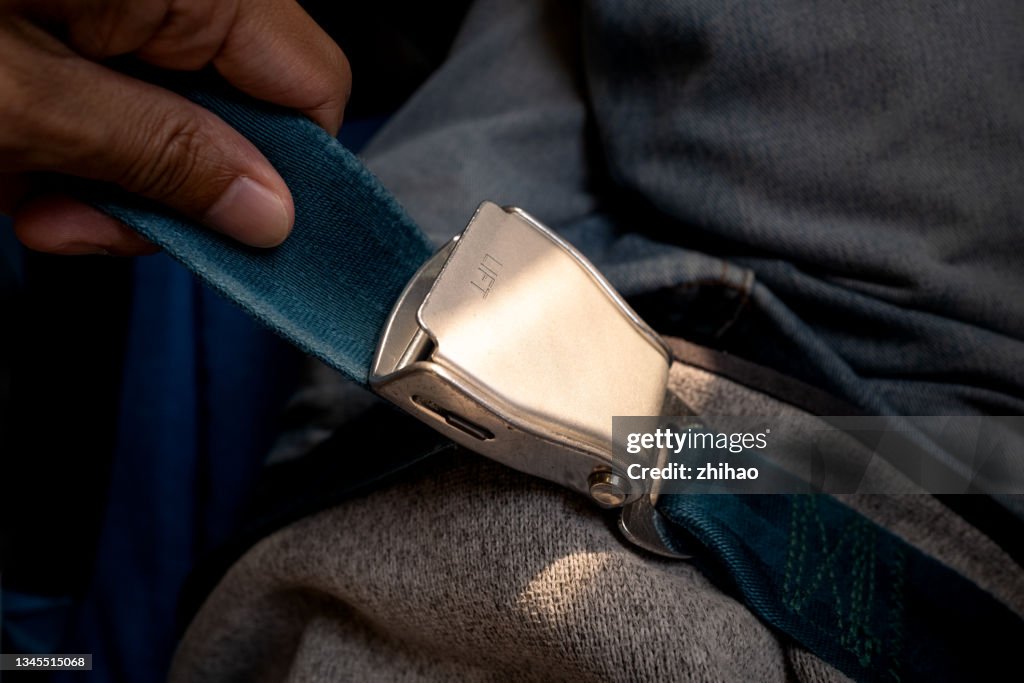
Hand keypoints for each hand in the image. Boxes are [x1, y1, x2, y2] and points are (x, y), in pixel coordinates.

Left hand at [0, 0, 350, 254]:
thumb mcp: (29, 101)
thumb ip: (164, 154)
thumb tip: (269, 212)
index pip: (313, 85)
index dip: (292, 175)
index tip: (241, 239)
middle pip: (239, 117)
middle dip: (171, 191)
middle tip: (90, 223)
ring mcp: (125, 6)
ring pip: (173, 126)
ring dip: (109, 185)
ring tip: (33, 199)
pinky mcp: (83, 20)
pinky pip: (117, 105)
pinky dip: (72, 151)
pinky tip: (18, 164)